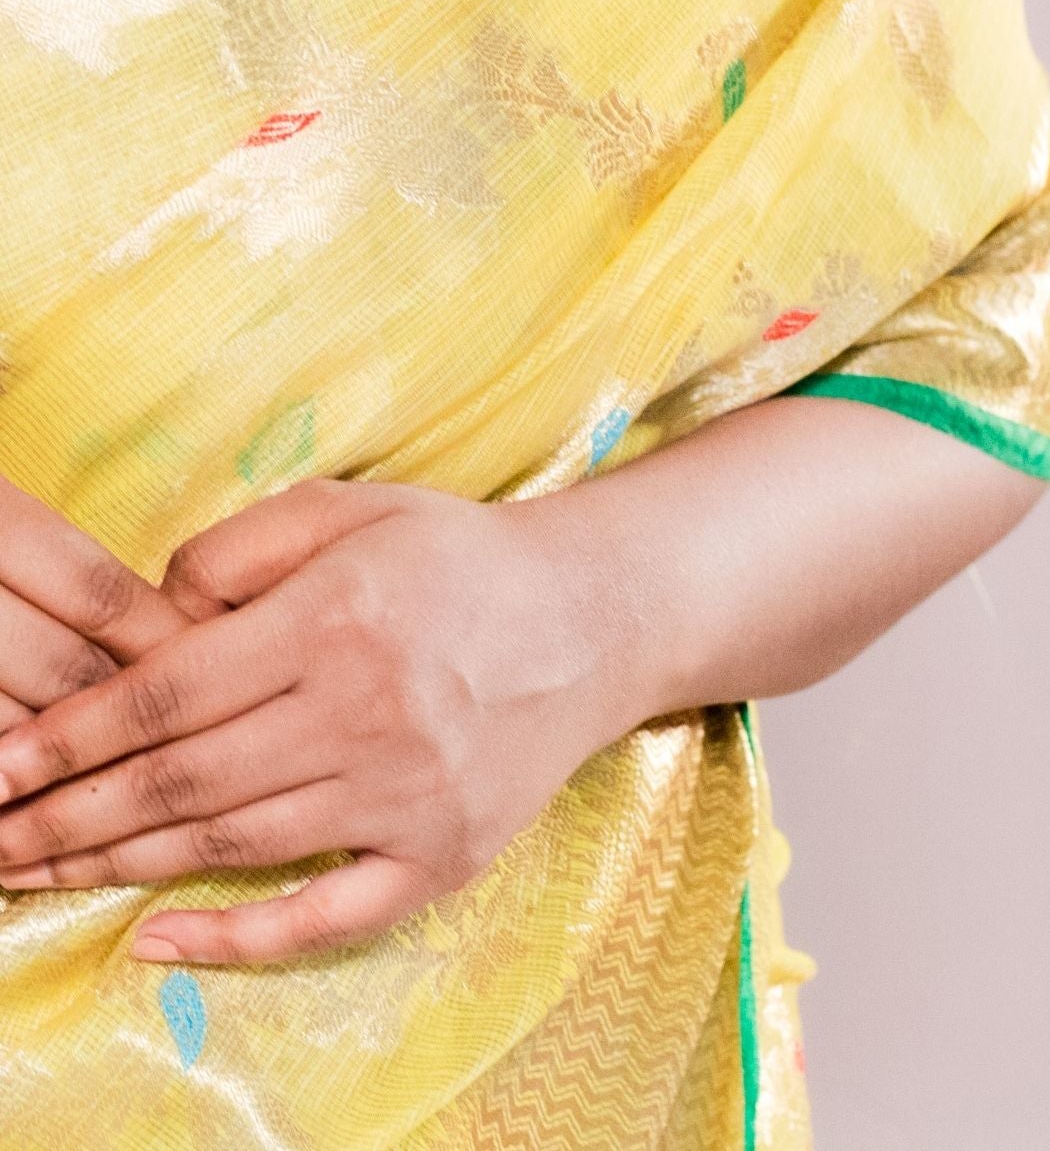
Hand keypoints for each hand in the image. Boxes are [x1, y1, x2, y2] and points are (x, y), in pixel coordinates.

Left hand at [0, 477, 637, 964]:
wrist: (592, 617)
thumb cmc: (459, 555)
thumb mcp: (353, 506)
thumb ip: (242, 544)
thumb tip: (156, 613)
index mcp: (337, 619)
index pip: (172, 693)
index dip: (75, 734)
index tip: (6, 762)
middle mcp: (368, 713)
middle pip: (186, 778)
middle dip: (71, 812)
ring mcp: (407, 796)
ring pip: (234, 844)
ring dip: (122, 864)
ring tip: (40, 872)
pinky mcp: (443, 855)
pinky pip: (327, 918)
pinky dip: (240, 939)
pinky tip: (160, 942)